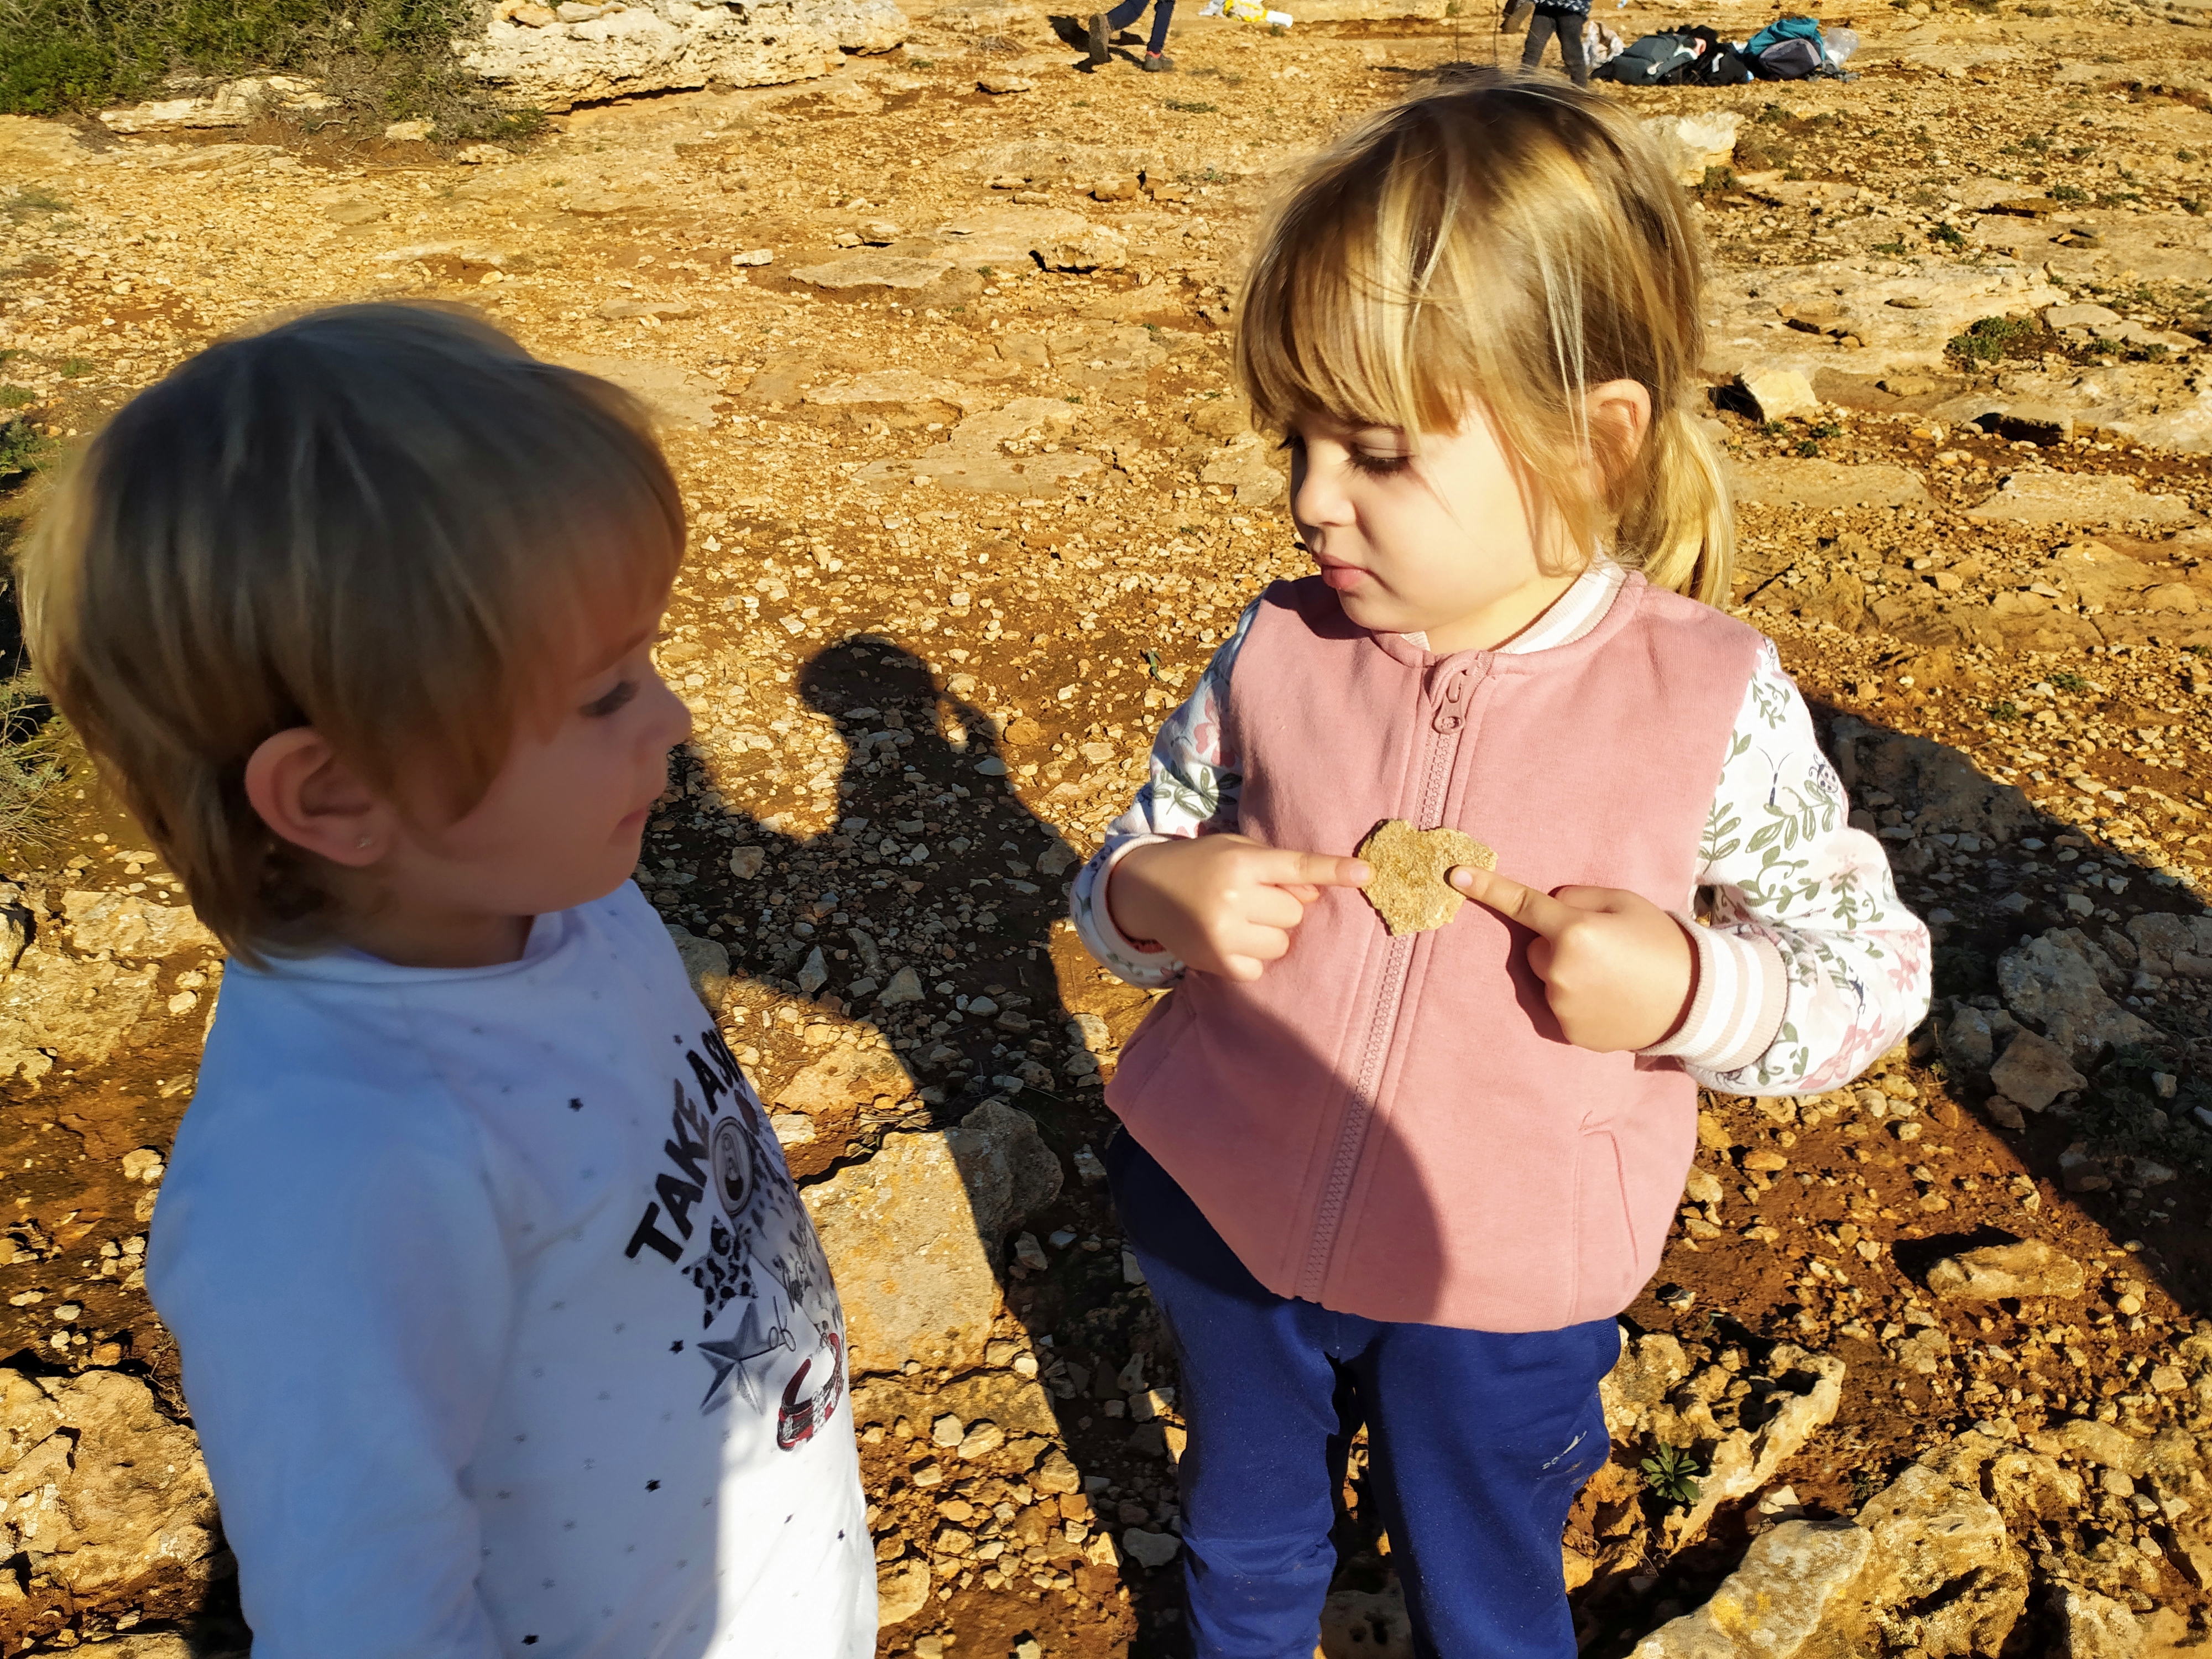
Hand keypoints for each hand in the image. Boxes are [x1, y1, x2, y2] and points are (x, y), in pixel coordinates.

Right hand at [1108, 834, 1369, 981]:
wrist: (1144, 891)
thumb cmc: (1201, 865)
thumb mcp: (1235, 849)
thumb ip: (1277, 867)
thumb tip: (1316, 894)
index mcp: (1241, 862)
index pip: (1297, 866)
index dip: (1333, 870)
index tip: (1367, 873)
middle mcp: (1234, 897)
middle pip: (1294, 913)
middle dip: (1280, 908)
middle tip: (1251, 900)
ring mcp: (1225, 933)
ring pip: (1282, 943)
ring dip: (1269, 934)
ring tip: (1239, 922)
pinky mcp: (1218, 963)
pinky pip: (1261, 966)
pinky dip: (1251, 957)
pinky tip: (1229, 941)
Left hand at [1451, 866, 1696, 1052]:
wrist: (1693, 1000)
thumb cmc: (1659, 942)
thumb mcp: (1625, 903)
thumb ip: (1577, 898)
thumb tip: (1548, 907)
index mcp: (1573, 930)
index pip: (1521, 904)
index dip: (1487, 887)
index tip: (1454, 874)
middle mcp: (1560, 969)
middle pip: (1538, 947)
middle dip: (1560, 944)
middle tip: (1605, 948)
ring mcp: (1561, 1004)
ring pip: (1549, 977)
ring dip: (1568, 973)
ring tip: (1613, 976)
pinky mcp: (1568, 1031)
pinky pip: (1560, 1005)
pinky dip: (1577, 1000)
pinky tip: (1609, 999)